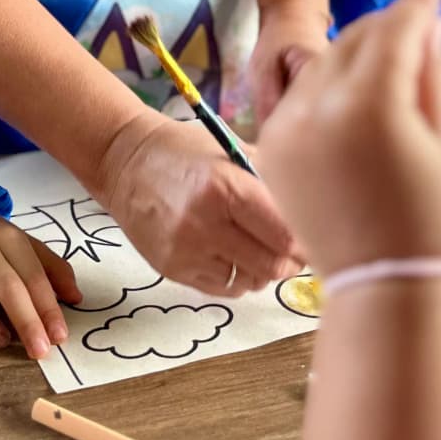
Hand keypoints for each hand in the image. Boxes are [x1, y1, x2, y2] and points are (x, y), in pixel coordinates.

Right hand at [0, 205, 81, 357]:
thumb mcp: (26, 245)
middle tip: (40, 351)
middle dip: (26, 323)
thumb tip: (76, 298)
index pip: (34, 276)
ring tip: (3, 341)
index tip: (60, 337)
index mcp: (9, 238)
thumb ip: (53, 269)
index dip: (49, 309)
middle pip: (6, 287)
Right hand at [97, 113, 301, 294]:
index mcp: (226, 187)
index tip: (314, 236)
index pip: (284, 233)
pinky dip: (238, 277)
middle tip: (296, 251)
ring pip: (250, 281)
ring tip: (262, 251)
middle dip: (292, 261)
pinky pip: (224, 288)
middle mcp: (205, 222)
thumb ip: (271, 179)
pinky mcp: (172, 269)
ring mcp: (186, 250)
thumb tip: (313, 211)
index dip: (306, 240)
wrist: (126, 163)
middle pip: (272, 264)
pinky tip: (235, 257)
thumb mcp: (232, 151)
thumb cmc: (186, 151)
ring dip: (264, 271)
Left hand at [257, 0, 440, 276]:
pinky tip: (356, 101)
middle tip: (415, 23)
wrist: (382, 285)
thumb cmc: (432, 218)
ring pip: (325, 63)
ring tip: (389, 64)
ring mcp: (288, 126)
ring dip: (356, 55)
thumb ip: (433, 71)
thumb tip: (428, 23)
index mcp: (372, 102)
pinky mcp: (273, 147)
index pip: (396, 32)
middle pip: (355, 39)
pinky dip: (329, 88)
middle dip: (386, 28)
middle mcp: (320, 105)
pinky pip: (303, 97)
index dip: (418, 6)